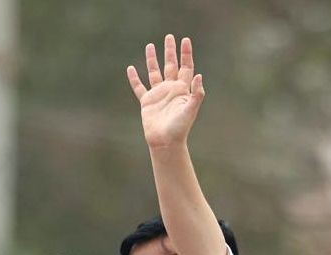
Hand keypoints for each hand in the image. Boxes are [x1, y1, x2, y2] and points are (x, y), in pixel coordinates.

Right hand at [126, 34, 204, 149]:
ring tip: (150, 45)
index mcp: (182, 90)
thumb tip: (199, 74)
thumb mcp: (191, 109)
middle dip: (170, 52)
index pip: (186, 67)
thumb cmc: (180, 128)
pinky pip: (139, 87)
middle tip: (170, 37)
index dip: (186, 54)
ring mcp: (158, 95)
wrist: (166, 142)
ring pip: (155, 72)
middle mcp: (171, 89)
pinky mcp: (147, 102)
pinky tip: (131, 68)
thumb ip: (196, 93)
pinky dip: (135, 78)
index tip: (186, 40)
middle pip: (171, 66)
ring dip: (152, 60)